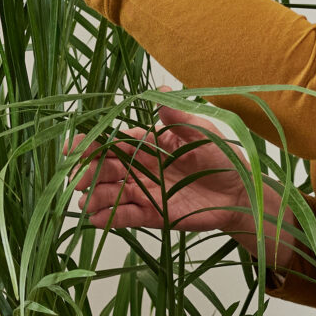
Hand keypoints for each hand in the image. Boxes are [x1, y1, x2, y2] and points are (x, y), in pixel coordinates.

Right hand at [74, 105, 291, 257]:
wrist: (240, 193)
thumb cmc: (224, 158)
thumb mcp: (204, 132)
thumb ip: (180, 118)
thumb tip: (161, 95)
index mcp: (149, 144)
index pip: (115, 142)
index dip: (93, 144)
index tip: (75, 147)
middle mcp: (142, 167)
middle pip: (107, 169)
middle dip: (88, 173)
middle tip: (78, 180)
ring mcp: (146, 192)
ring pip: (112, 194)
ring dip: (95, 198)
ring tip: (85, 203)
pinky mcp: (153, 215)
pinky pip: (127, 216)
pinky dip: (111, 218)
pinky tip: (97, 220)